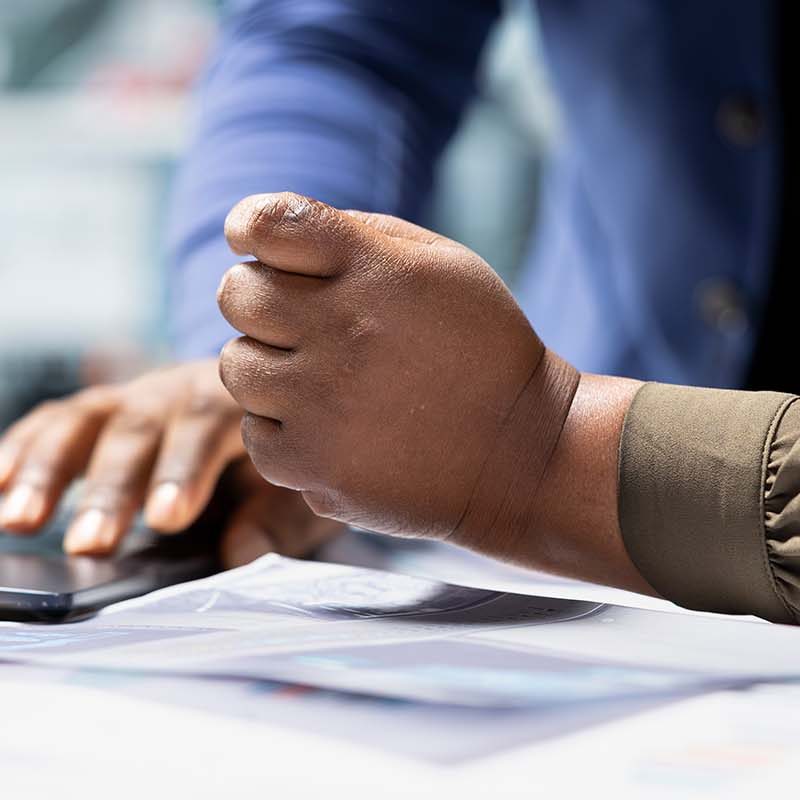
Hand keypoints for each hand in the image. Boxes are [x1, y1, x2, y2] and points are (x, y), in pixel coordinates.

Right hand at [0, 359, 341, 562]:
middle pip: (140, 427)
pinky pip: (55, 423)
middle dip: (111, 486)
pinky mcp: (99, 412)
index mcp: (237, 403)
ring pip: (86, 420)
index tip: (166, 519)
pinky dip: (22, 449)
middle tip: (89, 544)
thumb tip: (239, 556)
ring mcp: (133, 397)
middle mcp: (179, 391)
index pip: (208, 426)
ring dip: (49, 468)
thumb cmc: (281, 459)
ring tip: (18, 521)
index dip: (185, 469)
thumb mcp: (299, 492)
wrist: (266, 413)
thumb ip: (277, 521)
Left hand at [217, 193, 578, 557]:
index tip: (255, 242)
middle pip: (236, 295)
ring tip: (320, 380)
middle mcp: (340, 330)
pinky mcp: (313, 464)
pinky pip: (253, 433)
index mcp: (373, 270)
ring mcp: (322, 403)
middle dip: (259, 302)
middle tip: (299, 323)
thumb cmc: (481, 348)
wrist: (521, 453)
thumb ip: (361, 236)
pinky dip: (282, 429)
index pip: (266, 223)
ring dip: (267, 368)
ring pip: (235, 366)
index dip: (249, 226)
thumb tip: (276, 236)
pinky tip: (329, 427)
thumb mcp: (445, 265)